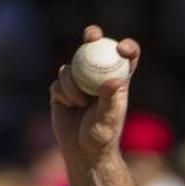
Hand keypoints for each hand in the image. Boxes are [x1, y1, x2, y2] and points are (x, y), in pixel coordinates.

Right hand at [49, 25, 140, 165]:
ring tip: (79, 102)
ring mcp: (79, 83)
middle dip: (93, 37)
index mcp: (118, 81)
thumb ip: (110, 99)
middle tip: (91, 34)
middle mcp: (99, 78)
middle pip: (96, 49)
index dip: (127, 48)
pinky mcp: (62, 90)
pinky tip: (68, 105)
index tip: (121, 48)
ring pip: (71, 66)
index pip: (126, 58)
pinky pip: (58, 81)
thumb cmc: (102, 136)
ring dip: (72, 81)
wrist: (82, 151)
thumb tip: (115, 81)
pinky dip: (62, 91)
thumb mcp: (109, 118)